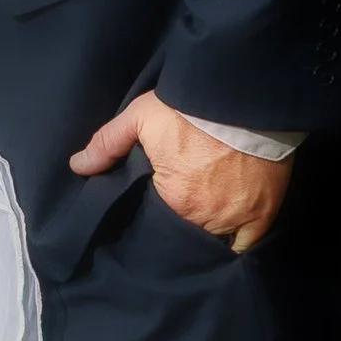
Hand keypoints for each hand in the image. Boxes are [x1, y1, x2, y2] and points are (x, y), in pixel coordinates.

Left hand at [70, 91, 290, 252]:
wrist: (243, 96)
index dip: (155, 221)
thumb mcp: (139, 117)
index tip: (154, 213)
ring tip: (200, 226)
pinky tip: (226, 241)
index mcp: (175, 200)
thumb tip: (77, 166)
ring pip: (215, 242)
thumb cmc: (190, 108)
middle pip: (188, 235)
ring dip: (206, 236)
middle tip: (178, 217)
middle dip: (180, 229)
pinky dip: (236, 244)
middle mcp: (206, 217)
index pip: (158, 225)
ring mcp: (237, 218)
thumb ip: (107, 144)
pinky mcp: (263, 213)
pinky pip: (246, 245)